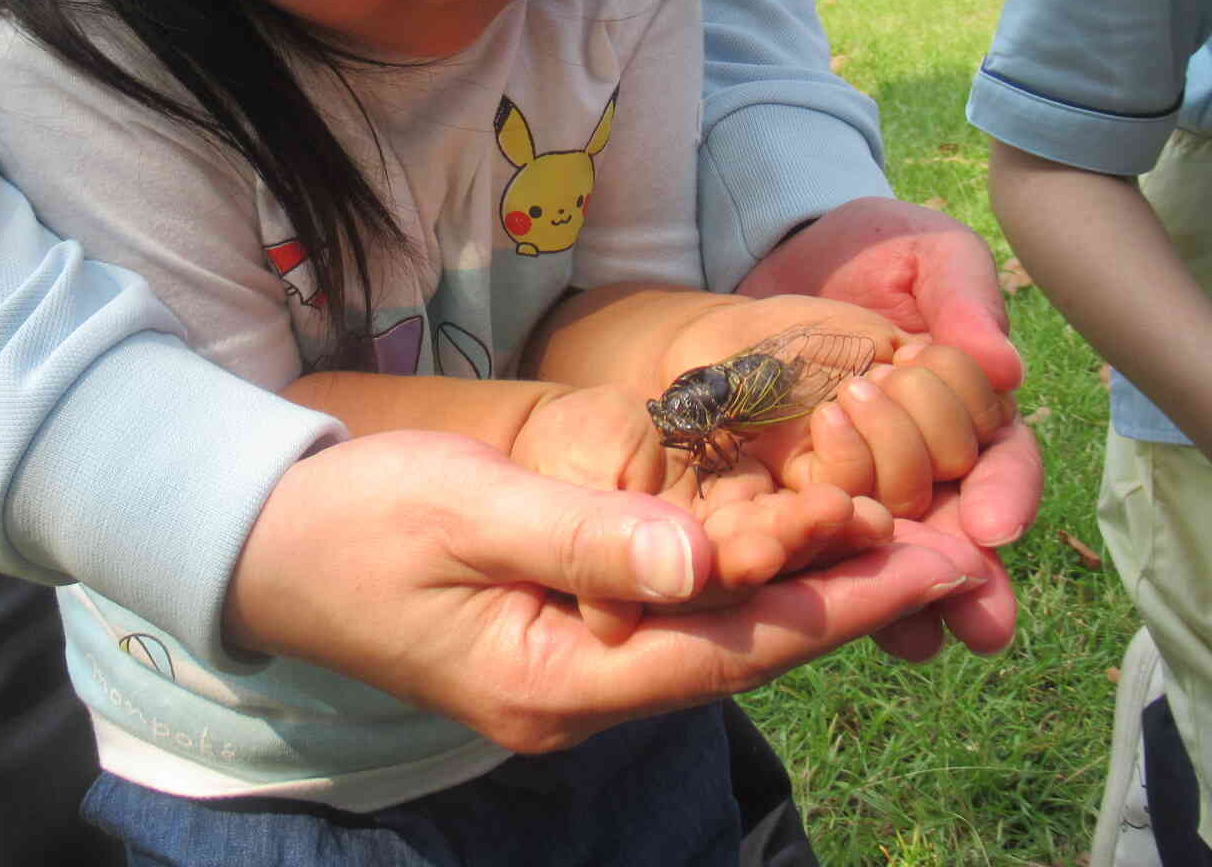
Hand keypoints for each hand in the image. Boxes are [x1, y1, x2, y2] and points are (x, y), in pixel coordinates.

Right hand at [223, 430, 979, 752]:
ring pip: (712, 639)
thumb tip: (709, 562)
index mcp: (555, 680)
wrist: (256, 542)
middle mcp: (574, 699)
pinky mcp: (555, 642)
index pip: (726, 646)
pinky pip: (670, 621)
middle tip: (955, 550)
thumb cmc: (350, 516)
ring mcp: (565, 676)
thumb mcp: (464, 511)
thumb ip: (589, 536)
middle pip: (737, 652)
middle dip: (847, 599)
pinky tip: (786, 548)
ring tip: (900, 543)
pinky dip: (739, 583)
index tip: (927, 556)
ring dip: (803, 591)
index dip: (835, 600)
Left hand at [734, 197, 1040, 652]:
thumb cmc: (875, 248)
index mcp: (974, 416)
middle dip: (969, 580)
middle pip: (959, 535)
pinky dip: (826, 572)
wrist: (779, 248)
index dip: (1004, 497)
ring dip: (904, 591)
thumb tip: (1000, 365)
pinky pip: (820, 542)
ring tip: (909, 630)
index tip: (993, 525)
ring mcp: (865, 486)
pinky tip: (825, 602)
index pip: (1004, 466)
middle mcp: (931, 465)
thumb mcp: (927, 254)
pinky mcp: (803, 492)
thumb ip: (963, 300)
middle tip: (974, 617)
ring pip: (896, 555)